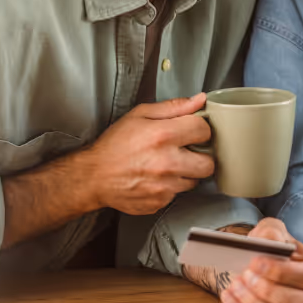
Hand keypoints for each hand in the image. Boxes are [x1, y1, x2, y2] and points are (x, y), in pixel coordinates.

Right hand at [81, 93, 213, 214]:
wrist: (93, 177)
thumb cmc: (114, 145)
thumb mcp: (140, 115)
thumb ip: (173, 107)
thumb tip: (198, 100)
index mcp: (163, 136)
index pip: (204, 130)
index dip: (200, 129)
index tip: (192, 131)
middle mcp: (167, 162)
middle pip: (208, 163)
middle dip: (201, 156)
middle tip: (187, 152)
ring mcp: (164, 186)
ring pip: (194, 181)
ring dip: (185, 173)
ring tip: (167, 165)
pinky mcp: (159, 202)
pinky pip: (177, 194)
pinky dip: (170, 187)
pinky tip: (157, 178)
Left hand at [220, 218, 302, 302]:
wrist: (269, 265)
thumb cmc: (276, 249)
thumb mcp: (276, 232)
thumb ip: (273, 233)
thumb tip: (269, 243)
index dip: (281, 273)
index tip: (255, 262)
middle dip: (269, 292)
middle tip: (245, 276)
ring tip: (235, 286)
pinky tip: (230, 298)